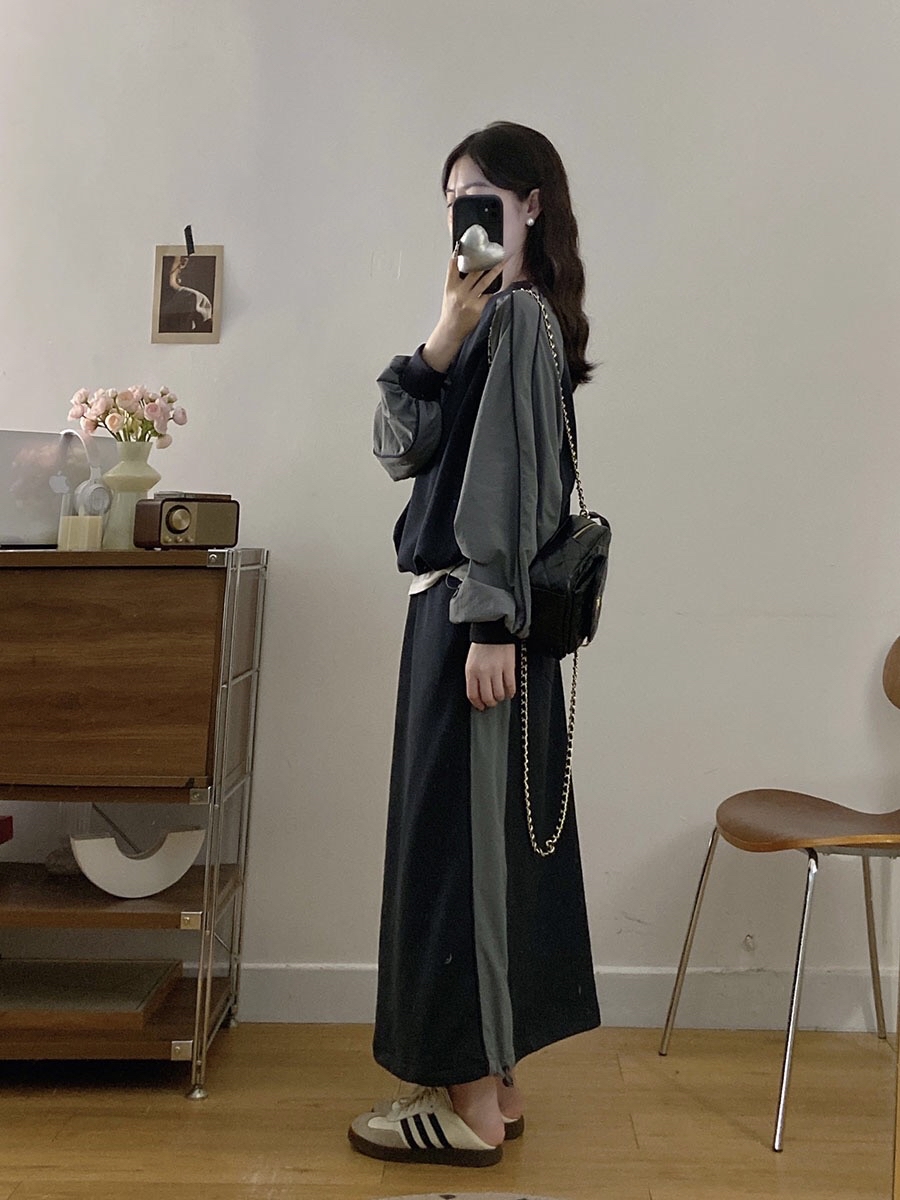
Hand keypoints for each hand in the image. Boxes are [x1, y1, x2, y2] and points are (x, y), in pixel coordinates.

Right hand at [422, 252, 504, 372]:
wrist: (450, 331)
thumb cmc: (450, 313)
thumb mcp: (448, 295)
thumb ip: (456, 282)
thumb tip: (467, 268)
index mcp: (450, 287)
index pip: (453, 267)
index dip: (458, 255)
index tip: (463, 245)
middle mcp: (459, 292)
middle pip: (472, 271)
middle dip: (482, 260)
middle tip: (491, 250)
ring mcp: (469, 300)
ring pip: (484, 281)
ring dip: (495, 270)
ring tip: (503, 262)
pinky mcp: (478, 308)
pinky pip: (490, 295)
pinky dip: (496, 289)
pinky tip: (503, 282)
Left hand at [465, 642, 516, 710]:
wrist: (492, 630)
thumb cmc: (481, 646)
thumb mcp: (471, 662)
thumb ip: (473, 677)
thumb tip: (478, 694)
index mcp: (471, 671)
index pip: (473, 694)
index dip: (477, 704)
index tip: (481, 707)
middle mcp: (483, 672)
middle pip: (487, 697)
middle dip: (490, 703)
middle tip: (492, 703)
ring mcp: (496, 670)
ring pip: (499, 694)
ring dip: (500, 698)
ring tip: (501, 695)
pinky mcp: (509, 667)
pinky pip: (510, 686)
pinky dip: (510, 692)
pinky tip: (510, 691)